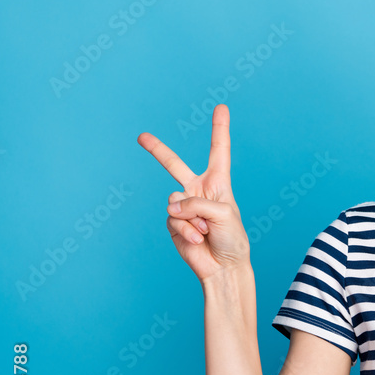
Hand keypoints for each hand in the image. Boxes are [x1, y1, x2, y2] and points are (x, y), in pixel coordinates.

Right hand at [138, 104, 250, 282]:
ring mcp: (183, 206)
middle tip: (141, 136)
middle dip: (157, 150)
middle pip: (174, 165)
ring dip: (193, 219)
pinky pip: (172, 219)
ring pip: (175, 202)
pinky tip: (198, 240)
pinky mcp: (173, 223)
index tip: (221, 107)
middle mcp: (198, 191)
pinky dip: (186, 231)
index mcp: (218, 183)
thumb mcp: (223, 214)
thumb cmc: (232, 239)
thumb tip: (170, 206)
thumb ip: (196, 203)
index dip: (219, 129)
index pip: (218, 151)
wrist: (224, 267)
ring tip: (206, 231)